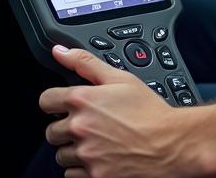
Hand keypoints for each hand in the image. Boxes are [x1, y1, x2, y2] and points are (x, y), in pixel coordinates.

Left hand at [40, 45, 196, 177]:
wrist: (169, 143)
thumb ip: (85, 62)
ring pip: (61, 155)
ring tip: (97, 142)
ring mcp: (85, 155)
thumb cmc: (148, 110)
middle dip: (65, 128)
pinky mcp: (93, 176)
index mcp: (82, 100)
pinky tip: (99, 158)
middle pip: (51, 132)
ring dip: (73, 150)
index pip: (46, 101)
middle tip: (88, 125)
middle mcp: (79, 128)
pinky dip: (81, 169)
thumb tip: (60, 51)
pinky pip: (71, 175)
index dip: (54, 102)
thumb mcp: (120, 77)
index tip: (63, 106)